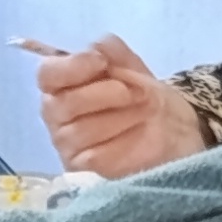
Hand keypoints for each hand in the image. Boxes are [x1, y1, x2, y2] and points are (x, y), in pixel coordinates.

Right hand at [33, 36, 207, 177]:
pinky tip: (142, 130)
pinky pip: (96, 156)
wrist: (174, 128)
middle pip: (63, 104)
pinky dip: (124, 139)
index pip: (47, 75)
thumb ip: (109, 49)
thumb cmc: (142, 95)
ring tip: (145, 108)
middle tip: (134, 91)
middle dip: (104, 94)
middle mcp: (57, 117)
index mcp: (60, 86)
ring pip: (81, 131)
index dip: (72, 67)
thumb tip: (96, 48)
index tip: (102, 62)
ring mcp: (69, 147)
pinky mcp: (87, 172)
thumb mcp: (128, 63)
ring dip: (120, 115)